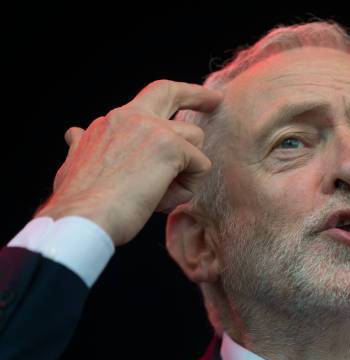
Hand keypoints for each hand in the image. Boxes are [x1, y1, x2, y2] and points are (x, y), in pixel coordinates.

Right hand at [37, 80, 222, 245]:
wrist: (80, 218)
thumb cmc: (79, 203)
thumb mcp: (75, 164)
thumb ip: (84, 145)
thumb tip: (75, 133)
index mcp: (111, 123)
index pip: (147, 98)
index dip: (171, 96)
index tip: (188, 97)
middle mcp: (130, 116)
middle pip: (172, 92)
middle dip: (198, 95)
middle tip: (216, 101)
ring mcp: (152, 128)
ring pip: (194, 141)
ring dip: (185, 174)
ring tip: (158, 197)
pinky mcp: (170, 146)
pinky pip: (200, 166)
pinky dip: (187, 188)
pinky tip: (161, 200)